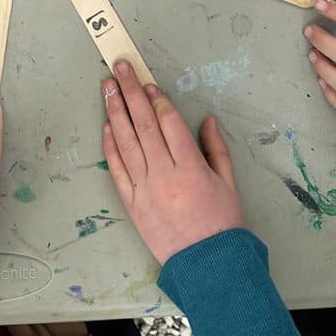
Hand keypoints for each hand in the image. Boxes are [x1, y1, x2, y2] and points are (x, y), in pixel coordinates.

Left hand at [102, 61, 244, 264]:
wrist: (208, 267)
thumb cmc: (222, 224)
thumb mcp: (228, 182)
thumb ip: (216, 148)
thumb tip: (207, 119)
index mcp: (190, 167)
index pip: (168, 122)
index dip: (157, 98)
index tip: (148, 81)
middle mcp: (164, 174)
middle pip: (143, 124)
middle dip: (130, 91)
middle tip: (119, 67)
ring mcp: (145, 189)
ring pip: (126, 142)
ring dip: (115, 111)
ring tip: (107, 87)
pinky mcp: (132, 203)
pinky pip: (117, 169)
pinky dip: (111, 146)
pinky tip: (106, 125)